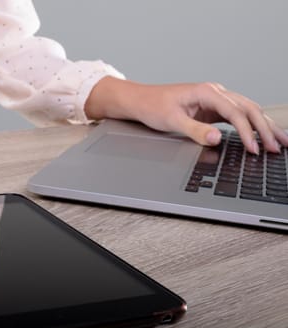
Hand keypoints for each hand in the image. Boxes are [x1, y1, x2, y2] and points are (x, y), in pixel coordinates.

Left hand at [85, 77, 287, 153]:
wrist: (140, 100)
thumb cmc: (152, 107)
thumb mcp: (171, 121)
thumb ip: (195, 130)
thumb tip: (216, 138)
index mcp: (205, 92)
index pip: (235, 112)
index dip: (247, 132)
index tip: (254, 148)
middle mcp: (214, 92)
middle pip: (248, 108)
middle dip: (265, 128)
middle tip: (277, 147)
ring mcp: (215, 99)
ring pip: (247, 110)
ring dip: (263, 126)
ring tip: (279, 142)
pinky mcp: (212, 107)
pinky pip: (238, 115)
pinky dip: (251, 125)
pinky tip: (260, 135)